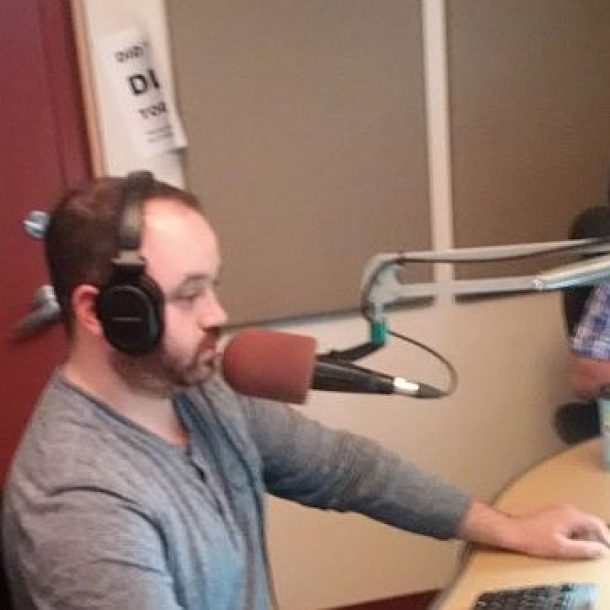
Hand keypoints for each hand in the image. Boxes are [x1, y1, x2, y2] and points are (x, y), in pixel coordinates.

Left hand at [458, 501, 609, 559]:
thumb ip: (584, 549)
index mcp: (572, 516)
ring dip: (586, 535)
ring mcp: (558, 510)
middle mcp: (567, 509)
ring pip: (580, 522)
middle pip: (590, 522)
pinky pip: (571, 522)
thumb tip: (602, 550)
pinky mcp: (552, 514)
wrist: (513, 531)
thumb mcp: (562, 549)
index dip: (606, 537)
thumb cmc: (535, 540)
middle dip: (597, 536)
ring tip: (587, 549)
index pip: (597, 524)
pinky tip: (571, 542)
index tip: (607, 549)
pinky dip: (576, 532)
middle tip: (599, 550)